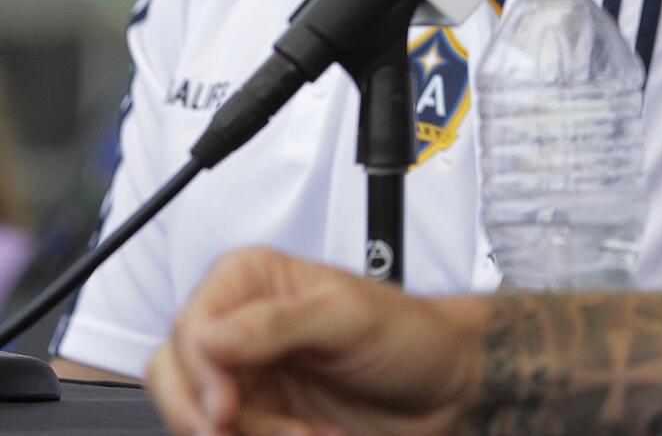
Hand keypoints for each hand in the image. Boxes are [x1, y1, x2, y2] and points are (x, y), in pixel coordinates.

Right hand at [146, 247, 485, 435]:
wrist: (448, 386)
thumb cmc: (413, 334)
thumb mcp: (352, 318)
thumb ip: (280, 323)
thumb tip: (210, 333)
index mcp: (255, 281)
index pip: (190, 325)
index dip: (197, 371)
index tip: (224, 405)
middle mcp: (242, 326)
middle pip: (173, 373)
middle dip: (204, 412)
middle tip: (235, 432)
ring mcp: (247, 374)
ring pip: (197, 415)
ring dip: (249, 433)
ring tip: (305, 433)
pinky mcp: (260, 415)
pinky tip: (311, 435)